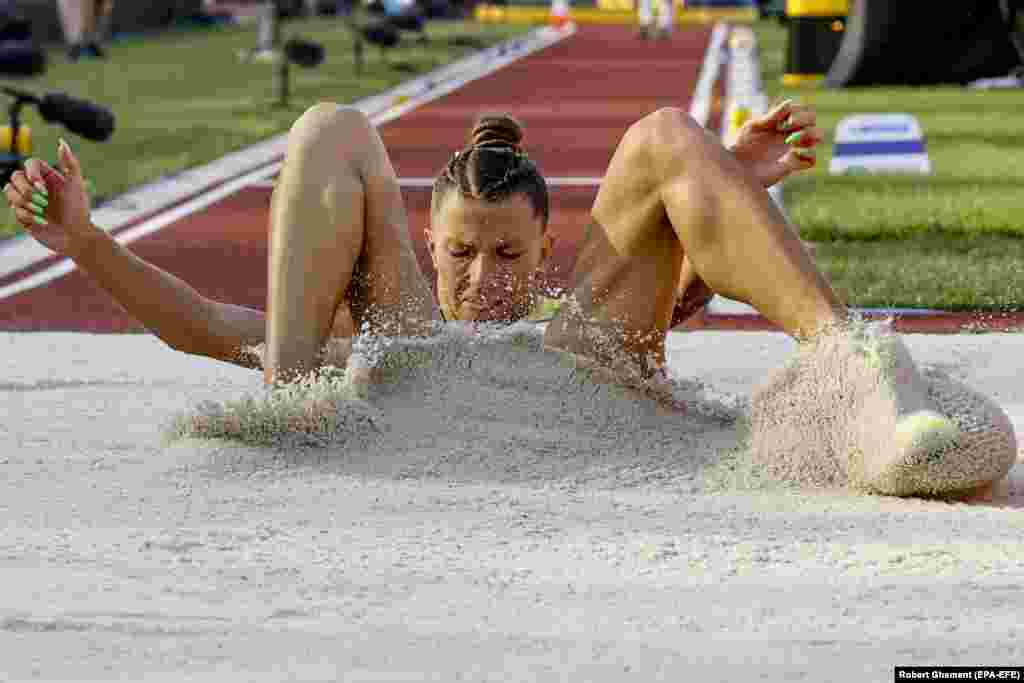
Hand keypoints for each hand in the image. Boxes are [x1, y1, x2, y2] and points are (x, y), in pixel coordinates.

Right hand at [4, 139, 95, 257]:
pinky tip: (42, 221)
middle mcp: (36, 187)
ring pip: (9, 191)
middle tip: (44, 202)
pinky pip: (14, 209)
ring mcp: (28, 201)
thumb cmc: (79, 210)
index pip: (29, 164)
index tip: (42, 187)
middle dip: (27, 190)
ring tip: (42, 211)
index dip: (31, 174)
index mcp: (47, 177)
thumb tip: (61, 141)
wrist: (77, 237)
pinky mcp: (23, 215)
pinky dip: (27, 215)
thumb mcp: (77, 185)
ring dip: (24, 202)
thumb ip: (70, 163)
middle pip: (15, 176)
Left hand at [729, 99, 822, 187]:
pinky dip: (806, 157)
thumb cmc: (740, 146)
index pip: (800, 109)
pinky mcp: (791, 165)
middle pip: (812, 120)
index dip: (797, 110)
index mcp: (781, 123)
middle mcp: (789, 134)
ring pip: (817, 137)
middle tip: (787, 127)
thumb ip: (770, 117)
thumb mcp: (752, 128)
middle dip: (805, 120)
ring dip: (810, 135)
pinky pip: (811, 160)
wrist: (736, 169)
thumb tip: (789, 102)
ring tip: (791, 141)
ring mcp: (792, 149)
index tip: (783, 120)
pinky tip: (789, 158)